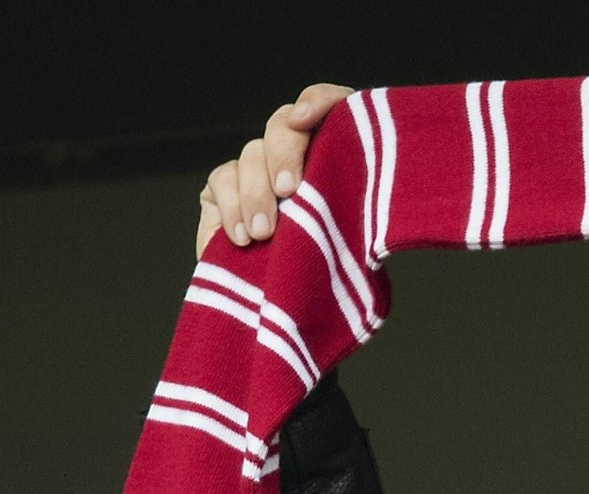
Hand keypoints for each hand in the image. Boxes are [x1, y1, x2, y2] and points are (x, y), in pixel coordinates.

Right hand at [197, 83, 355, 258]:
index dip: (318, 102)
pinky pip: (222, 181)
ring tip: (264, 233)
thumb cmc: (344, 262)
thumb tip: (366, 207)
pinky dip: (231, 209)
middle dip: (283, 155)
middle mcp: (297, 149)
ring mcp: (259, 165)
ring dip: (256, 194)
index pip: (330, 102)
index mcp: (338, 149)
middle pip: (282, 126)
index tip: (305, 120)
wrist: (306, 296)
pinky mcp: (225, 188)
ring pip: (250, 154)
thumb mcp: (366, 235)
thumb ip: (364, 210)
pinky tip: (243, 238)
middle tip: (288, 192)